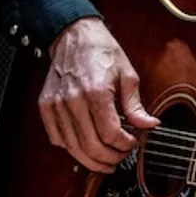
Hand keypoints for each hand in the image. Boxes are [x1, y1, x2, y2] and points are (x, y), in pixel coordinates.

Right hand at [39, 17, 158, 171]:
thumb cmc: (101, 52)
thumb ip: (136, 105)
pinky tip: (85, 147)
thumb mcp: (127, 75)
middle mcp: (72, 101)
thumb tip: (150, 125)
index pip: (110, 133)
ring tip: (106, 161)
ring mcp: (56, 105)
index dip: (125, 145)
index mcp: (95, 92)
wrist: (75, 35)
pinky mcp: (46, 107)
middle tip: (121, 157)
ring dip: (92, 160)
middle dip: (110, 157)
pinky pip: (57, 139)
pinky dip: (72, 148)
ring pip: (73, 147)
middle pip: (91, 146)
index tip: (133, 142)